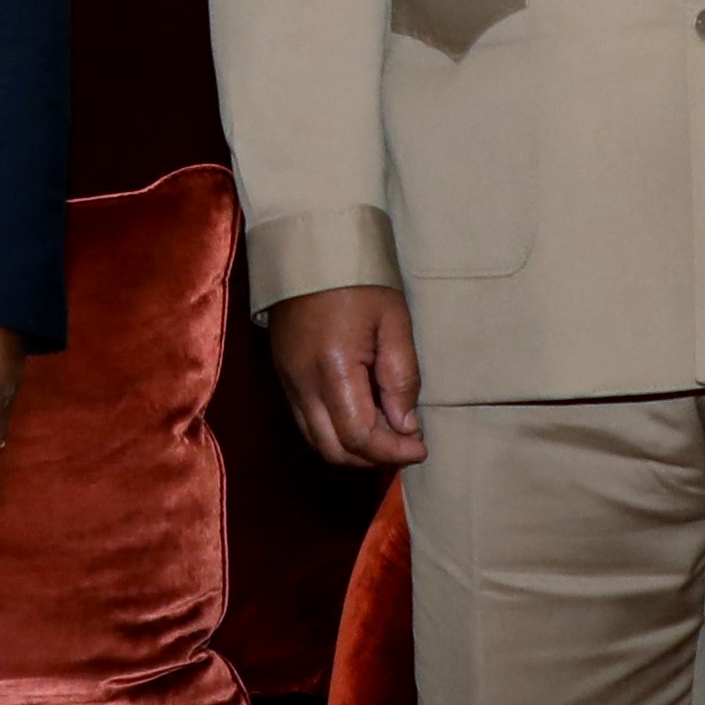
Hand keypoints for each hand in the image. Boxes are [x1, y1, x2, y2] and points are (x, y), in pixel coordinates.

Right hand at [269, 284, 426, 470]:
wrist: (310, 248)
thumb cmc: (359, 280)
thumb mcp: (394, 322)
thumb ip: (401, 377)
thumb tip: (405, 425)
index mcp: (333, 370)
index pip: (360, 437)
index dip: (393, 451)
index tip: (421, 447)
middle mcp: (303, 384)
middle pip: (333, 450)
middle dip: (373, 456)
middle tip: (405, 443)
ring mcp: (288, 381)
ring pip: (316, 441)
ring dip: (352, 447)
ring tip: (385, 431)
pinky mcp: (283, 374)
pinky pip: (306, 420)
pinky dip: (334, 431)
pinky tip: (361, 414)